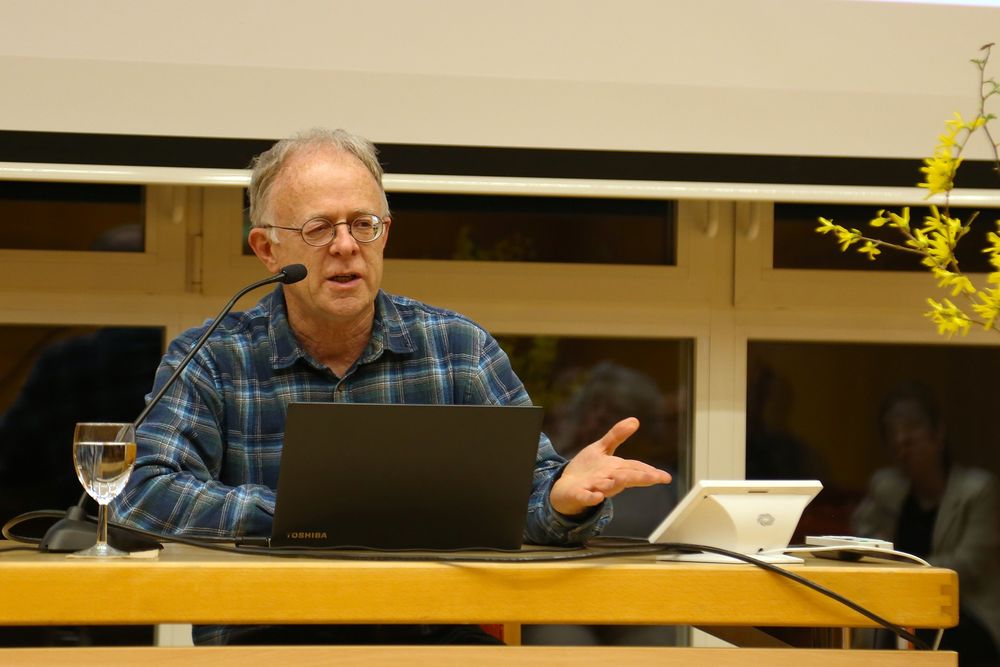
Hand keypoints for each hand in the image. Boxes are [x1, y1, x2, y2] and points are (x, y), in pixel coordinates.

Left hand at [549, 417, 671, 516]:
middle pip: (627, 478)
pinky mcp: (580, 494)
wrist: (564, 488)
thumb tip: (635, 420)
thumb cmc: (587, 470)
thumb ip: (617, 436)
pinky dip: (591, 498)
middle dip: (641, 477)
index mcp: (616, 469)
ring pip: (608, 487)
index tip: (666, 477)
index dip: (650, 472)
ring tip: (624, 479)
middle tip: (656, 478)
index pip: (636, 468)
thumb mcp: (601, 449)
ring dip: (616, 484)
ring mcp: (594, 488)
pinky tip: (597, 497)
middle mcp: (608, 480)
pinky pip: (586, 497)